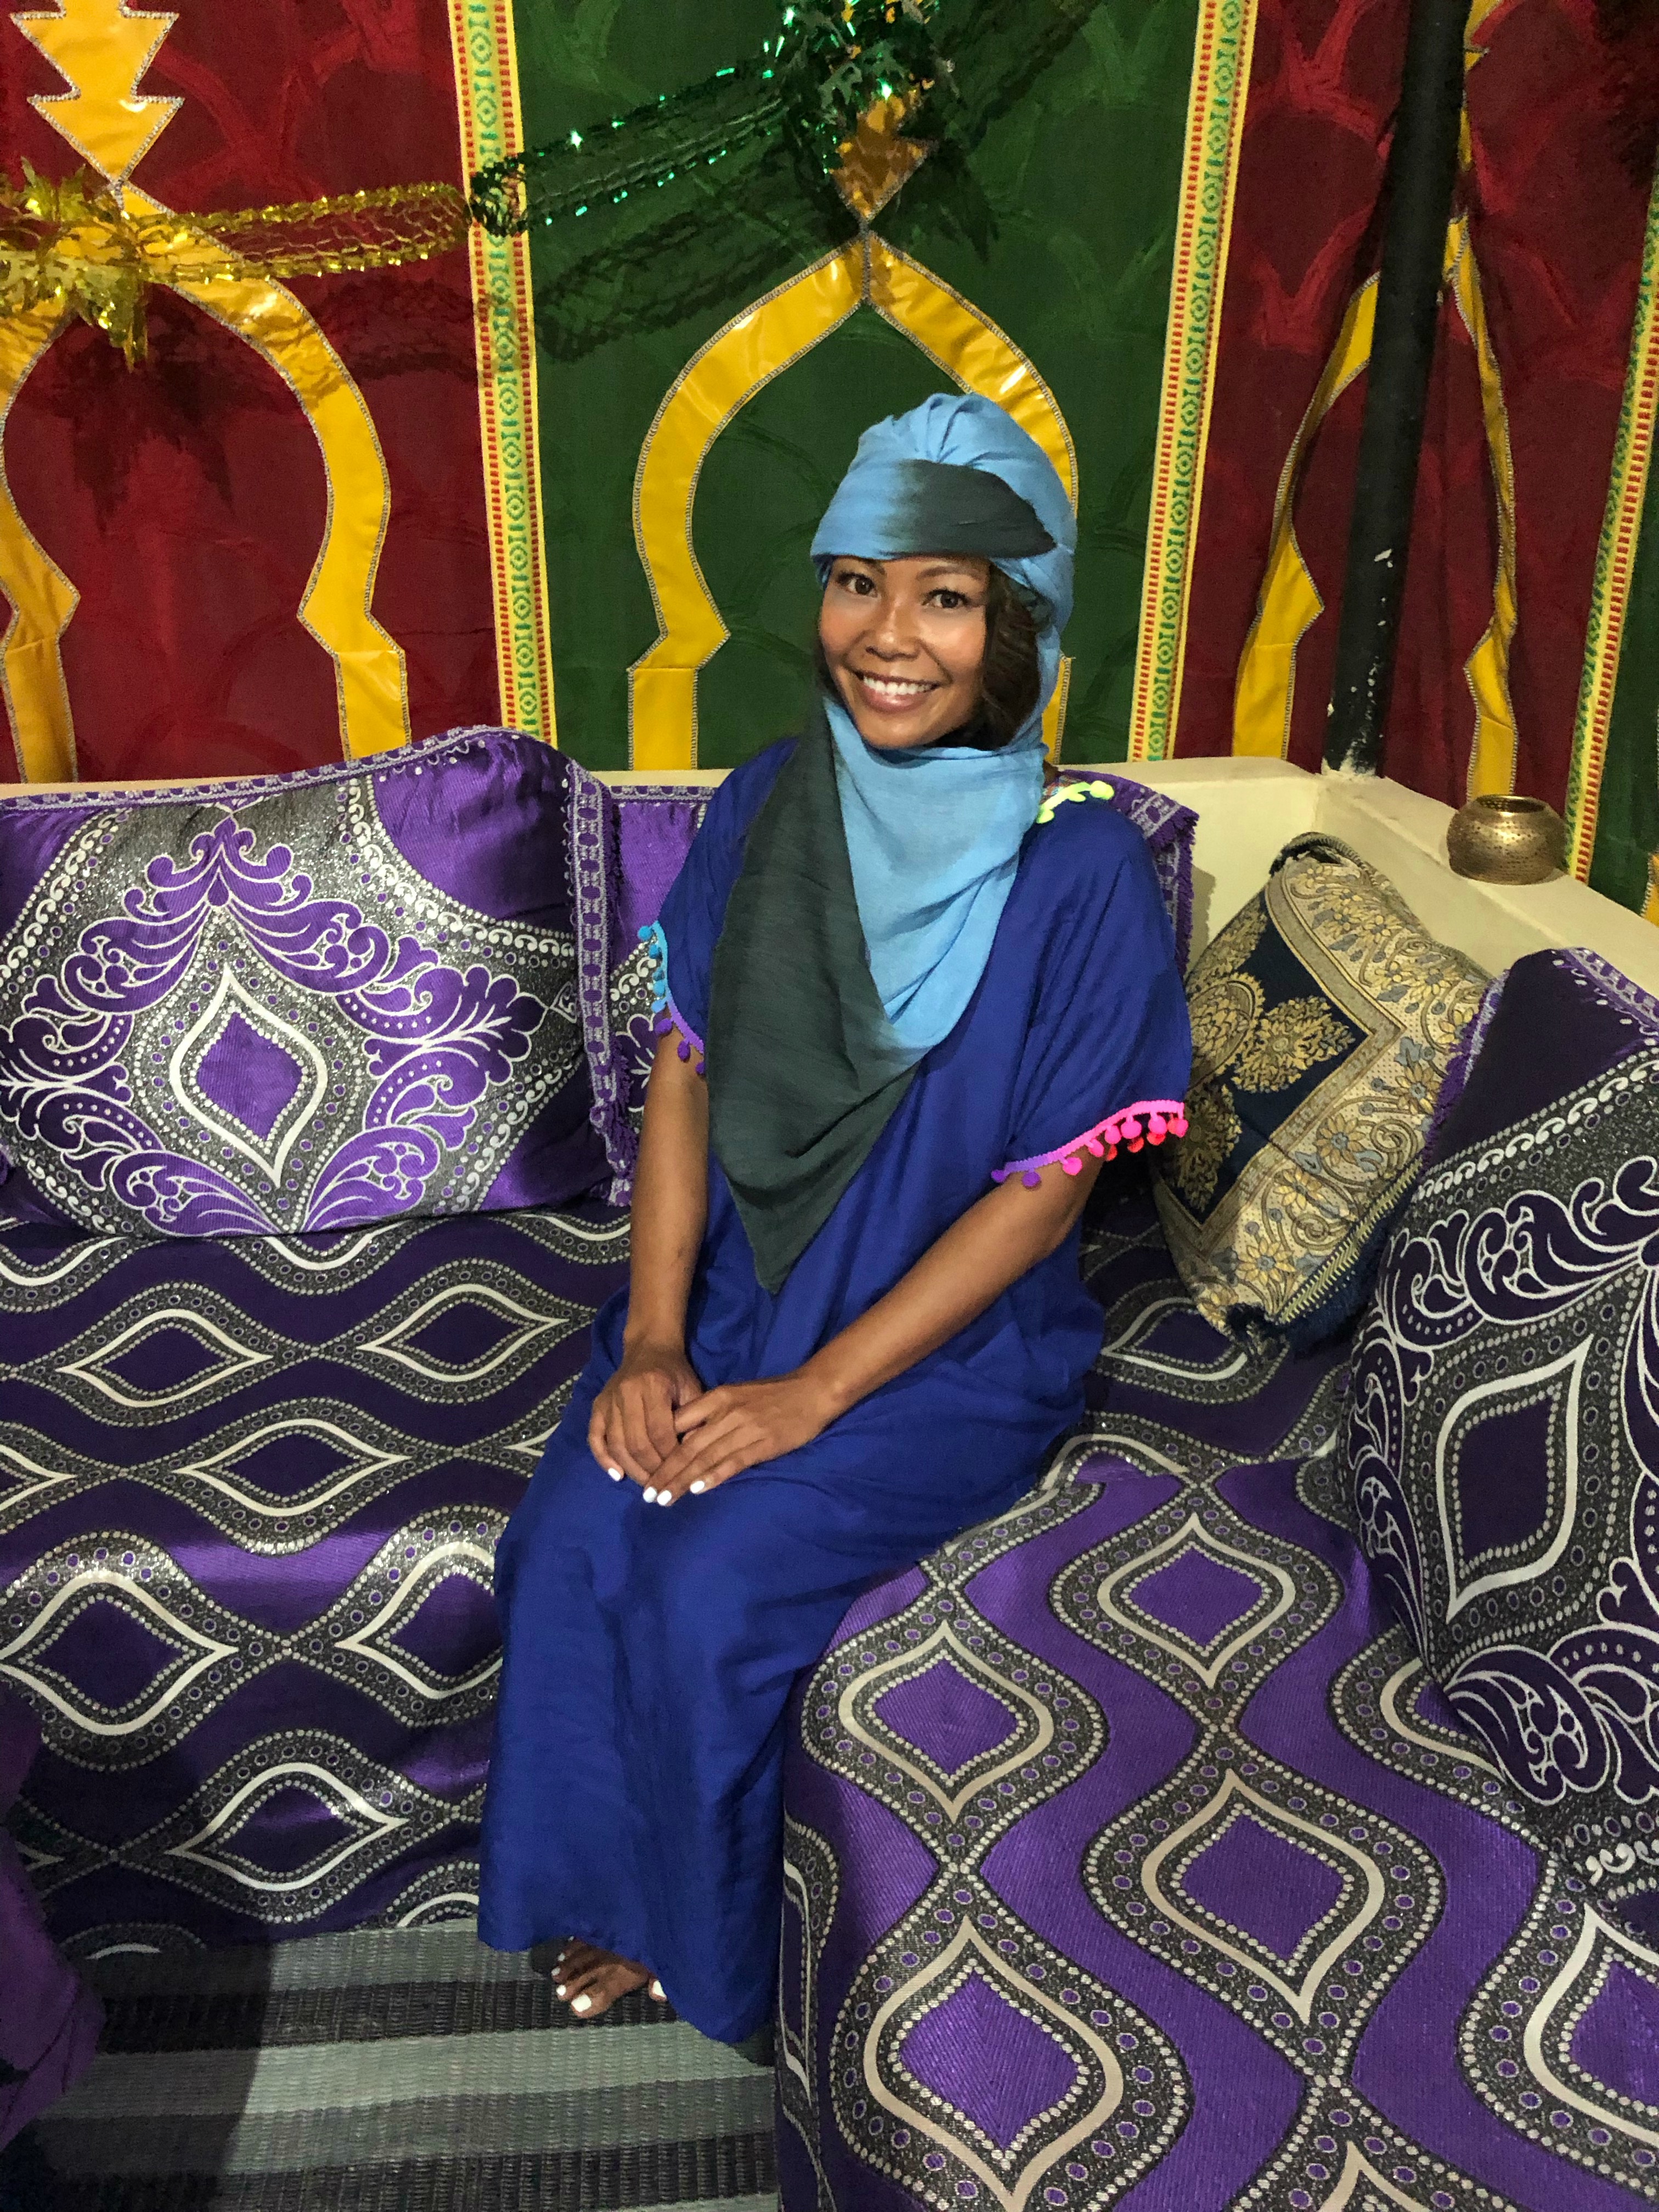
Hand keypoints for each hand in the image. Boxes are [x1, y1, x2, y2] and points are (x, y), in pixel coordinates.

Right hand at [588, 1340, 703, 1485]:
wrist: (649, 1348)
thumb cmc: (675, 1372)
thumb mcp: (692, 1389)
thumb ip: (693, 1420)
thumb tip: (691, 1457)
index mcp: (653, 1386)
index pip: (660, 1432)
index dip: (669, 1457)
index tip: (679, 1474)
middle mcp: (626, 1393)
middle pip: (636, 1442)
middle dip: (650, 1469)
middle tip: (662, 1486)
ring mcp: (609, 1399)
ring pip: (616, 1443)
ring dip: (631, 1469)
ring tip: (645, 1485)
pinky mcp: (598, 1405)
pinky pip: (595, 1436)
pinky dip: (604, 1458)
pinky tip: (617, 1474)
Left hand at [646, 1371, 839, 1504]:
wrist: (812, 1390)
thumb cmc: (773, 1395)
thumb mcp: (735, 1395)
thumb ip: (710, 1413)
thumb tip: (683, 1439)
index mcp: (717, 1398)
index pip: (678, 1425)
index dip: (658, 1450)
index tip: (644, 1470)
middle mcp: (726, 1413)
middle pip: (687, 1447)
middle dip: (665, 1473)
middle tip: (647, 1495)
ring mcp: (744, 1428)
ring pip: (705, 1458)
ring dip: (682, 1481)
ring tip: (665, 1499)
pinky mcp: (763, 1443)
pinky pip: (733, 1462)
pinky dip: (714, 1476)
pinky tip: (698, 1490)